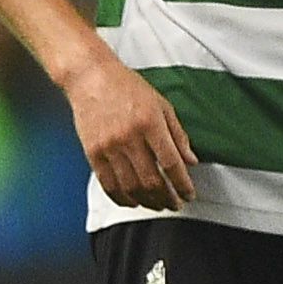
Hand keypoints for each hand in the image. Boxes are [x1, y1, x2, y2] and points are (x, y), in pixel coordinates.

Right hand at [66, 52, 198, 211]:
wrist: (91, 78)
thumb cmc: (128, 88)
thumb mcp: (162, 105)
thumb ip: (178, 135)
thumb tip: (191, 161)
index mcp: (150, 124)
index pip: (171, 163)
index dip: (182, 184)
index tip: (189, 194)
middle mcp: (129, 138)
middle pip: (151, 180)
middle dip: (167, 198)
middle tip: (175, 204)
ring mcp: (108, 147)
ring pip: (130, 186)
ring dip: (147, 202)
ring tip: (157, 205)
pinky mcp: (92, 153)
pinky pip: (108, 184)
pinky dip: (122, 198)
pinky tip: (133, 202)